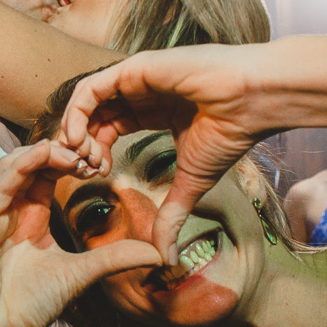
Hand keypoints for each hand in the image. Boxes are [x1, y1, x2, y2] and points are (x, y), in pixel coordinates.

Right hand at [0, 141, 159, 326]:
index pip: (48, 172)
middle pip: (30, 161)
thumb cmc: (31, 307)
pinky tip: (43, 155)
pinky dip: (20, 166)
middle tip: (90, 151)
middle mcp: (11, 210)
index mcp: (31, 215)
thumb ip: (114, 257)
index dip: (71, 159)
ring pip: (11, 165)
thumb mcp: (81, 274)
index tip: (99, 162)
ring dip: (41, 152)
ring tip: (72, 154)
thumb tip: (158, 253)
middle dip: (60, 149)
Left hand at [58, 45, 266, 262]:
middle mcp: (139, 92)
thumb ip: (170, 216)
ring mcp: (135, 78)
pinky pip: (90, 88)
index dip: (95, 152)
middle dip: (81, 145)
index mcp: (152, 110)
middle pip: (92, 116)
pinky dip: (77, 113)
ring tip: (82, 158)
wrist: (251, 101)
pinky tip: (79, 139)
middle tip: (83, 170)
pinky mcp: (132, 68)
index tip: (97, 176)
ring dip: (76, 131)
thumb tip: (165, 258)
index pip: (107, 128)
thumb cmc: (229, 134)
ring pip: (87, 102)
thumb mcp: (189, 183)